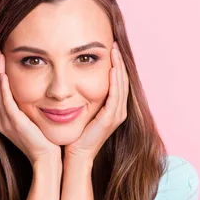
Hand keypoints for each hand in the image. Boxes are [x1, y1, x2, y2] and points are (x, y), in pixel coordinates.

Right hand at [0, 49, 60, 164]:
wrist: (46, 160)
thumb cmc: (46, 144)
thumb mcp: (36, 124)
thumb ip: (32, 112)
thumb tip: (41, 99)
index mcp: (6, 121)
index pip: (2, 95)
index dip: (1, 78)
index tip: (3, 62)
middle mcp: (2, 121)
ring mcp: (6, 122)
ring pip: (0, 92)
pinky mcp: (13, 122)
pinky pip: (6, 100)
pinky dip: (4, 86)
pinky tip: (4, 74)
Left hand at [64, 41, 129, 160]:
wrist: (76, 155)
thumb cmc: (77, 134)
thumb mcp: (83, 111)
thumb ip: (84, 97)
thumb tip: (75, 82)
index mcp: (114, 108)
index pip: (119, 81)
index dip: (117, 64)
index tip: (110, 49)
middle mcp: (119, 111)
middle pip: (123, 80)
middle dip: (119, 61)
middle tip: (114, 44)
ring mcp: (116, 116)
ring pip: (122, 86)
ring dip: (119, 67)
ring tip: (115, 51)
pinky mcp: (109, 119)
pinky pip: (115, 97)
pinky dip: (115, 82)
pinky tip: (112, 70)